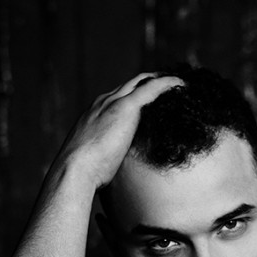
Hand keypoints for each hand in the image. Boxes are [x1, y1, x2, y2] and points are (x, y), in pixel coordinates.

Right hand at [53, 72, 182, 190]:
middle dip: (147, 83)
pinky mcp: (126, 107)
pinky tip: (181, 85)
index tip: (146, 101)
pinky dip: (167, 84)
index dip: (132, 97)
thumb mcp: (91, 161)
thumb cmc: (81, 174)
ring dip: (159, 81)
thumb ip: (101, 159)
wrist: (75, 169)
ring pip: (141, 82)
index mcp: (93, 115)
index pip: (115, 98)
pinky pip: (152, 88)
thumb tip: (106, 175)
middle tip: (167, 87)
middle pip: (128, 85)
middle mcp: (102, 103)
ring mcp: (113, 102)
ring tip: (177, 84)